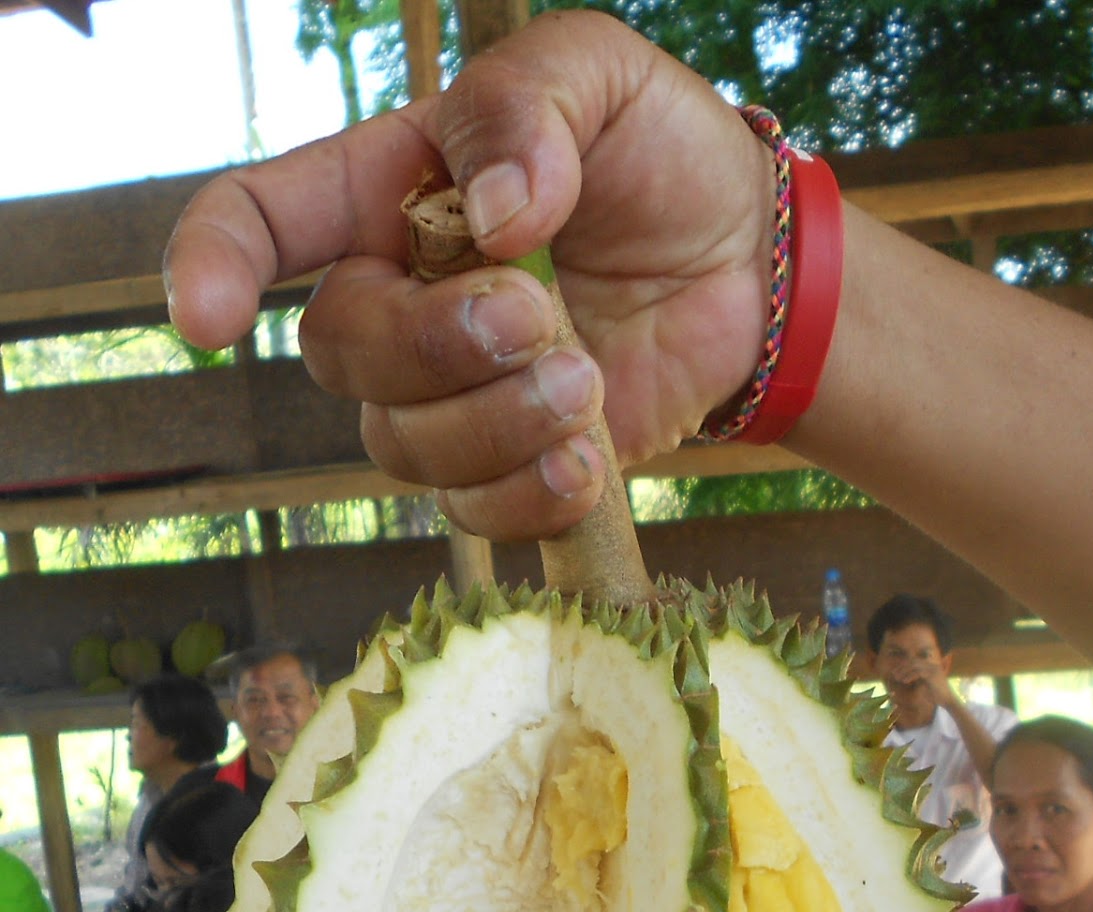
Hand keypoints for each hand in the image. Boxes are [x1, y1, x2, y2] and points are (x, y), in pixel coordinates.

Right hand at [164, 12, 771, 542]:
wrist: (748, 267)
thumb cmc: (658, 156)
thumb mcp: (598, 78)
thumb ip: (526, 110)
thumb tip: (487, 217)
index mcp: (387, 195)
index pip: (261, 224)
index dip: (212, 267)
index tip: (206, 323)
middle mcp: (400, 302)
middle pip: (340, 355)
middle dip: (432, 348)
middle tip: (538, 317)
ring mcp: (451, 396)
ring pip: (402, 446)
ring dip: (494, 424)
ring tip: (588, 381)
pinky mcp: (509, 466)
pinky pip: (472, 515)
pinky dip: (528, 496)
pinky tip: (589, 458)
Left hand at [885, 656, 957, 709]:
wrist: (947, 700)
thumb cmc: (935, 694)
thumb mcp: (924, 683)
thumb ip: (917, 678)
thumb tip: (905, 676)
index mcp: (930, 666)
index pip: (914, 661)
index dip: (904, 665)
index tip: (895, 671)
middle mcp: (932, 665)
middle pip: (913, 661)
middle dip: (902, 667)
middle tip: (894, 674)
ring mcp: (933, 669)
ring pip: (914, 666)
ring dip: (904, 672)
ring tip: (897, 678)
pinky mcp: (932, 674)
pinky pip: (918, 673)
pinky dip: (910, 676)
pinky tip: (904, 681)